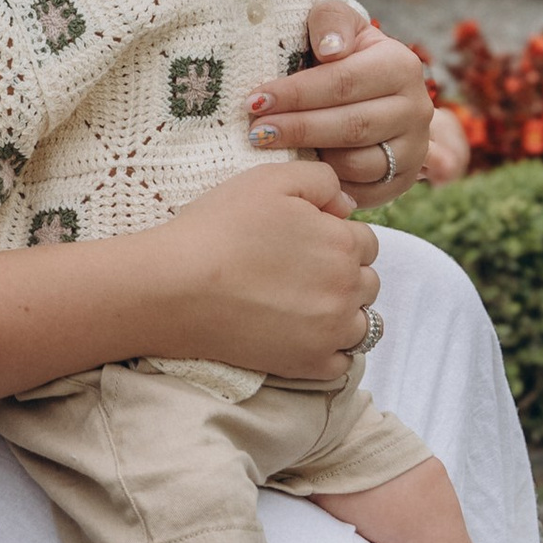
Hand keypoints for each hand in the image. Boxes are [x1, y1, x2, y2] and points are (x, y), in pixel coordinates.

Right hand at [157, 162, 379, 387]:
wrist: (175, 286)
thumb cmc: (218, 228)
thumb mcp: (270, 179)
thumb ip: (321, 180)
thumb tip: (346, 207)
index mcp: (343, 243)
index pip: (366, 242)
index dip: (337, 237)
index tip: (305, 242)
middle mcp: (346, 289)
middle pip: (368, 283)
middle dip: (344, 275)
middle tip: (301, 273)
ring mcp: (330, 331)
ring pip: (363, 324)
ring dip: (343, 314)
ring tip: (306, 306)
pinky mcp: (308, 364)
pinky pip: (342, 363)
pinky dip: (331, 351)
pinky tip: (303, 335)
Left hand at [248, 18, 436, 199]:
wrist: (372, 92)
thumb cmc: (341, 54)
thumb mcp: (335, 25)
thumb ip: (330, 22)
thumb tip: (330, 48)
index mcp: (401, 65)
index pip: (343, 82)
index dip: (296, 93)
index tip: (256, 100)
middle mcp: (416, 108)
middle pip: (350, 125)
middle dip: (296, 129)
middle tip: (255, 132)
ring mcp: (413, 149)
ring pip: (356, 163)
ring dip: (309, 158)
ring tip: (271, 149)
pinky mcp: (402, 181)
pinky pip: (359, 191)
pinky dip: (326, 183)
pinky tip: (297, 169)